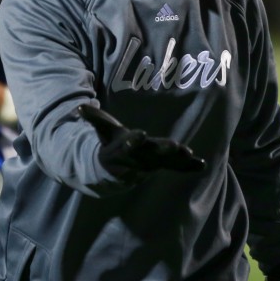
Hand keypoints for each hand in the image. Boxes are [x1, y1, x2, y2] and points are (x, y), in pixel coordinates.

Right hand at [76, 104, 205, 179]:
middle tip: (176, 146)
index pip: (128, 145)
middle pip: (151, 155)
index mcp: (124, 149)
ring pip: (166, 162)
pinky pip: (176, 168)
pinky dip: (188, 167)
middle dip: (163, 150)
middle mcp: (138, 159)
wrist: (113, 172)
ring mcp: (151, 164)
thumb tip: (78, 108)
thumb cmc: (109, 144)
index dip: (134, 140)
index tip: (141, 134)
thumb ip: (93, 118)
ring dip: (178, 159)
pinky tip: (202, 164)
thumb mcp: (102, 131)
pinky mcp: (161, 166)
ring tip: (189, 153)